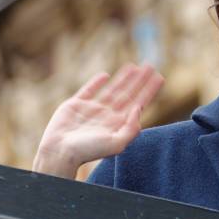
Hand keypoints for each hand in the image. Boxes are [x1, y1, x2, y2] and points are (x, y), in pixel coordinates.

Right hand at [33, 63, 163, 178]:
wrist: (59, 152)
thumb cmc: (88, 151)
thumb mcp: (116, 143)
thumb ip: (131, 128)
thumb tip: (139, 108)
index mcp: (118, 124)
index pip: (138, 102)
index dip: (149, 90)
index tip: (159, 77)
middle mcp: (107, 116)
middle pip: (128, 94)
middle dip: (140, 80)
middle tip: (150, 66)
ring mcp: (92, 110)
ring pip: (112, 90)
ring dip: (124, 78)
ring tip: (135, 66)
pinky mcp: (75, 105)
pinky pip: (89, 90)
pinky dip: (97, 82)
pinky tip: (106, 75)